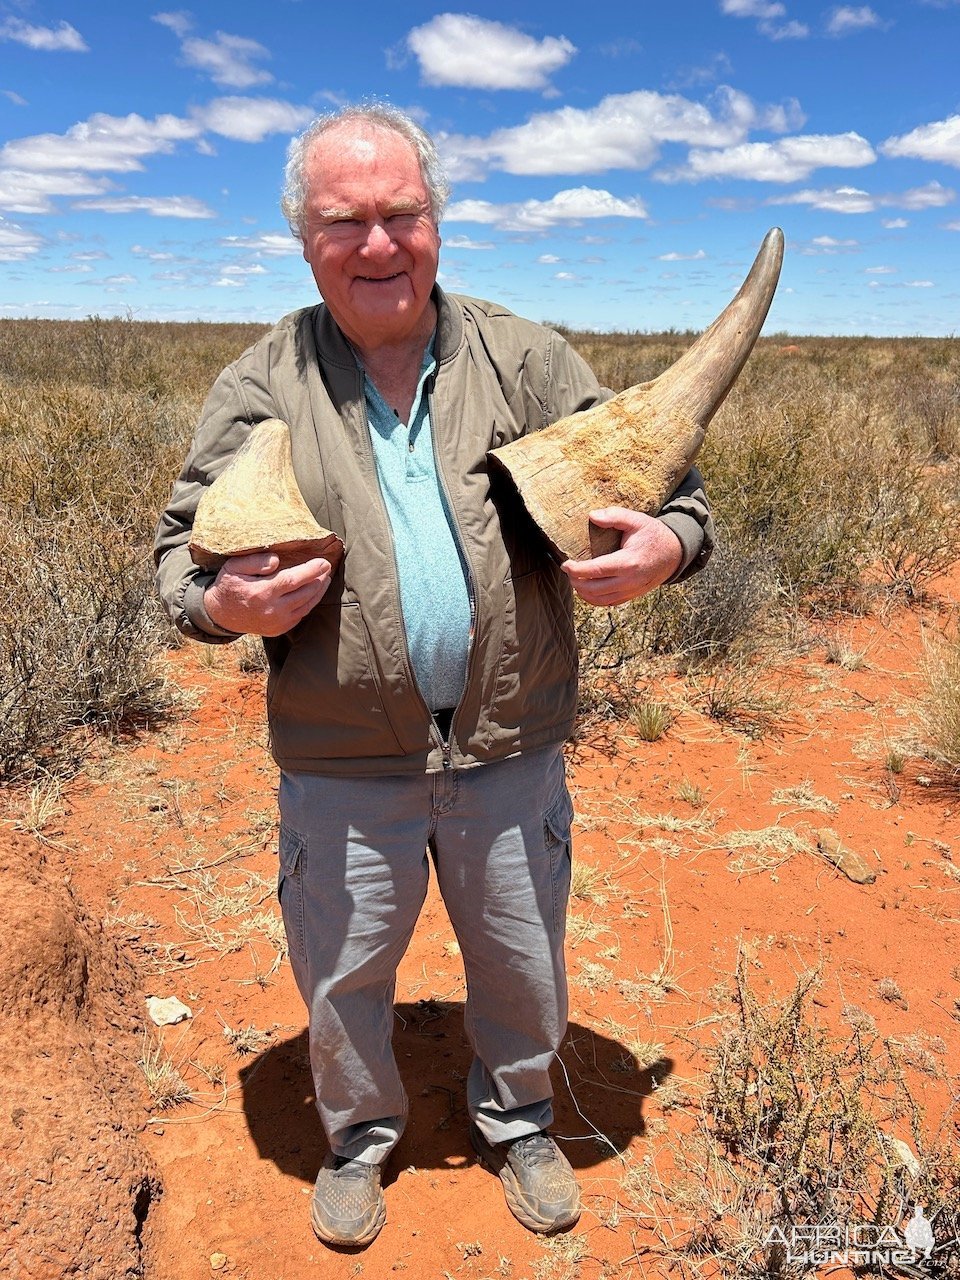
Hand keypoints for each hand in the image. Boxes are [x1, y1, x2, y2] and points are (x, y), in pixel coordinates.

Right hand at [204, 551, 332, 636]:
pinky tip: (313, 591)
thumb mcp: (234, 567)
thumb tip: (276, 560)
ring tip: (325, 578)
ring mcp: (278, 623)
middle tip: (326, 566)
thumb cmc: (230, 585)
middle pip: (305, 593)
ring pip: (307, 605)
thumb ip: (254, 561)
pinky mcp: (280, 629)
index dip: (311, 571)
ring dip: (318, 591)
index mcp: (261, 593)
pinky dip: (310, 602)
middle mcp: (272, 611)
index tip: (323, 562)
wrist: (221, 614)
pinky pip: (301, 614)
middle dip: (318, 579)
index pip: (292, 580)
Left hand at [561, 507, 682, 606]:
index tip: (565, 564)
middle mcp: (629, 581)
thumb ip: (614, 516)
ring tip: (575, 579)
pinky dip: (594, 599)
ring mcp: (631, 591)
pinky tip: (587, 588)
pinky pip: (608, 603)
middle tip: (568, 570)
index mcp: (628, 562)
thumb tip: (592, 516)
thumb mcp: (637, 519)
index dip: (576, 570)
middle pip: (593, 589)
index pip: (595, 570)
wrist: (675, 553)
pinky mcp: (632, 596)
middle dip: (576, 581)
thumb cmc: (653, 535)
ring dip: (583, 592)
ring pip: (599, 600)